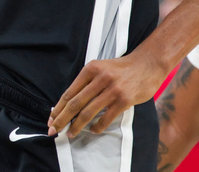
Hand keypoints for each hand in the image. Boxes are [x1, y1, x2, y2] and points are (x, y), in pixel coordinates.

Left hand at [48, 51, 166, 137]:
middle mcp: (100, 78)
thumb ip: (87, 83)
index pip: (70, 92)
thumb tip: (70, 103)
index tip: (51, 119)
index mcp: (90, 69)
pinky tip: (93, 131)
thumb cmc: (121, 68)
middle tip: (54, 130)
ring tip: (71, 134)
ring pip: (89, 112)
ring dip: (77, 126)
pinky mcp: (124, 100)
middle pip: (75, 103)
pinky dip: (97, 127)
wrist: (147, 64)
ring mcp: (112, 89)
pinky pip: (107, 117)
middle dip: (62, 119)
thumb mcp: (101, 68)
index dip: (58, 108)